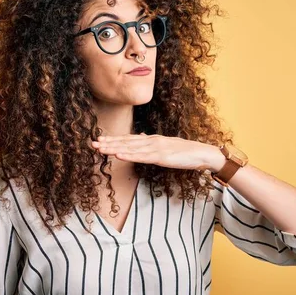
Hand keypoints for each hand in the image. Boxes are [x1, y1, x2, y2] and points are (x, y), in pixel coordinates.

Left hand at [91, 133, 224, 171]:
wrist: (202, 154)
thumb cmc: (185, 152)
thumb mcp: (166, 146)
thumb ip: (152, 143)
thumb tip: (141, 138)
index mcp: (152, 139)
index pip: (129, 139)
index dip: (113, 140)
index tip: (99, 141)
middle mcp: (151, 141)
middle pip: (126, 142)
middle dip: (109, 143)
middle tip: (92, 144)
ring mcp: (156, 148)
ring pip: (131, 148)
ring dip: (114, 148)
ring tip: (100, 148)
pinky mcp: (161, 156)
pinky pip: (141, 156)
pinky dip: (129, 155)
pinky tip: (118, 155)